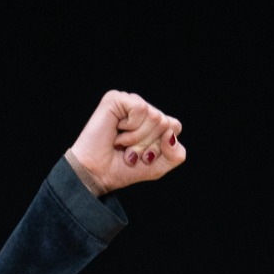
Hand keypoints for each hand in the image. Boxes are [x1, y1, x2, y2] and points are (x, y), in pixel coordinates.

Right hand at [70, 91, 184, 192]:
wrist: (97, 174)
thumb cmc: (122, 169)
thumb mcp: (157, 168)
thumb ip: (176, 154)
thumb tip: (171, 132)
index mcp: (152, 123)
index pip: (175, 127)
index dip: (162, 147)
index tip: (143, 157)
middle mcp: (142, 110)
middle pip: (165, 123)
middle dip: (148, 144)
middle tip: (129, 151)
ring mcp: (129, 102)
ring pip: (154, 116)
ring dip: (137, 138)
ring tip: (121, 143)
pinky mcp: (117, 98)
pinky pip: (140, 109)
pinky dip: (131, 127)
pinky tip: (117, 131)